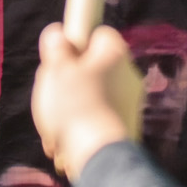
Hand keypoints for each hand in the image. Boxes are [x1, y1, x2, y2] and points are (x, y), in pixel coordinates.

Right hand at [31, 20, 141, 175]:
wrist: (98, 153)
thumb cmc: (75, 105)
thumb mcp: (56, 69)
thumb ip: (56, 46)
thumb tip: (58, 33)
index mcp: (114, 52)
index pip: (99, 34)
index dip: (78, 42)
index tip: (63, 56)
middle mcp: (129, 73)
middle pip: (96, 67)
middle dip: (73, 80)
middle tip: (55, 94)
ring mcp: (132, 102)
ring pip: (97, 96)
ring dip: (76, 108)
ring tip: (56, 126)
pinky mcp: (129, 127)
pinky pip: (101, 120)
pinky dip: (85, 127)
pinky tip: (67, 142)